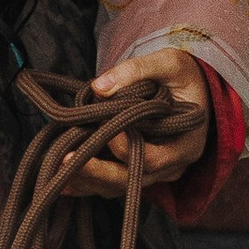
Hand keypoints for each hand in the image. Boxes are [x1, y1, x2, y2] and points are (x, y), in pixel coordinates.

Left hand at [74, 46, 211, 197]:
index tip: (102, 124)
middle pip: (131, 180)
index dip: (124, 146)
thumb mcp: (169, 62)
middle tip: (64, 160)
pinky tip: (61, 178)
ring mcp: (155, 173)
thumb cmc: (184, 75)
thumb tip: (99, 87)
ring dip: (86, 179)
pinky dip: (86, 181)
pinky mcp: (138, 171)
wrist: (192, 89)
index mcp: (187, 144)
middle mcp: (172, 166)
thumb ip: (137, 70)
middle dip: (96, 172)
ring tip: (56, 169)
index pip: (153, 159)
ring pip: (118, 186)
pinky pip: (110, 183)